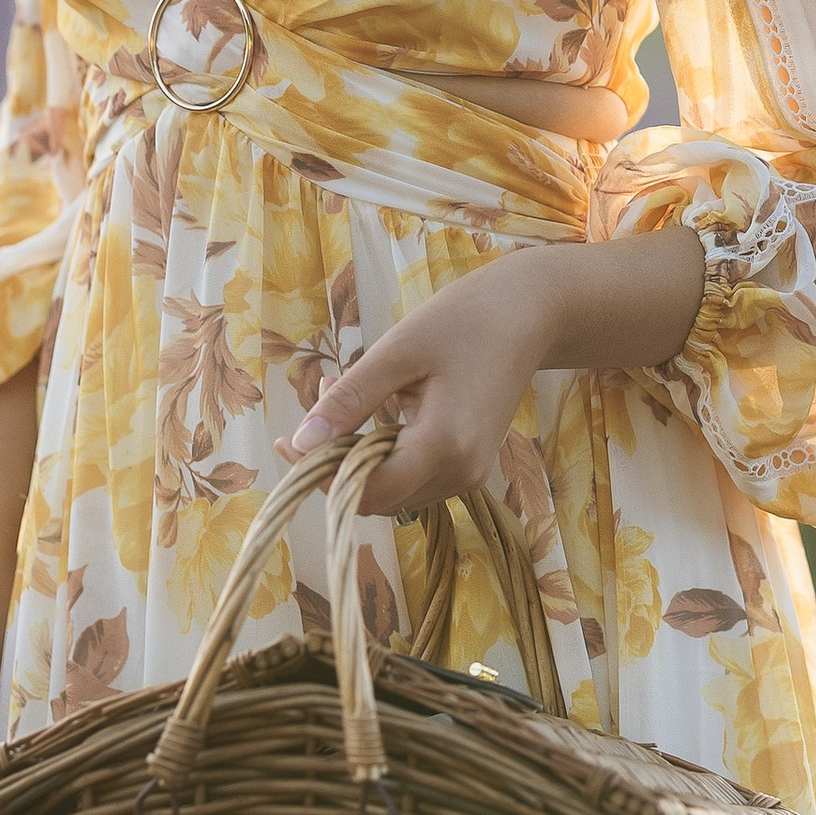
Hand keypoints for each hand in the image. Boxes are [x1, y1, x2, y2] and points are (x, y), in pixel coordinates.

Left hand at [282, 257, 558, 513]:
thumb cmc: (464, 321)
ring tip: (339, 398)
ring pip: (393, 492)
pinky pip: (413, 478)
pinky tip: (374, 412)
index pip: (367, 492)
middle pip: (378, 498)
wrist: (529, 316)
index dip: (321, 475)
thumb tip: (300, 442)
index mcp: (444, 445)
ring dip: (357, 459)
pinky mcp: (470, 466)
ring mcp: (469, 474)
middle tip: (310, 412)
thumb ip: (349, 400)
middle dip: (335, 464)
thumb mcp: (397, 351)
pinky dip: (383, 455)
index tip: (286, 441)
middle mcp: (461, 473)